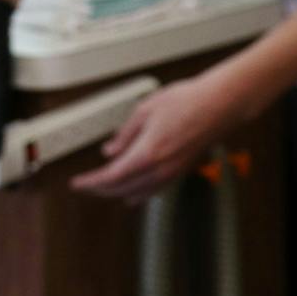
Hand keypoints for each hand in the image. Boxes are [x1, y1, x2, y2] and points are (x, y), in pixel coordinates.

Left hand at [70, 68, 248, 204]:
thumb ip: (124, 135)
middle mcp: (160, 170)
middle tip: (86, 185)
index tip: (78, 184)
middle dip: (101, 189)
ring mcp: (172, 173)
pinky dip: (138, 193)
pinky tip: (133, 192)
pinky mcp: (181, 171)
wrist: (219, 106)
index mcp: (146, 154)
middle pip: (123, 189)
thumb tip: (109, 151)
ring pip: (139, 193)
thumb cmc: (185, 102)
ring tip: (103, 188)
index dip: (91, 183)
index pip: (111, 177)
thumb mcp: (145, 111)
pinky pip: (154, 190)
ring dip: (118, 192)